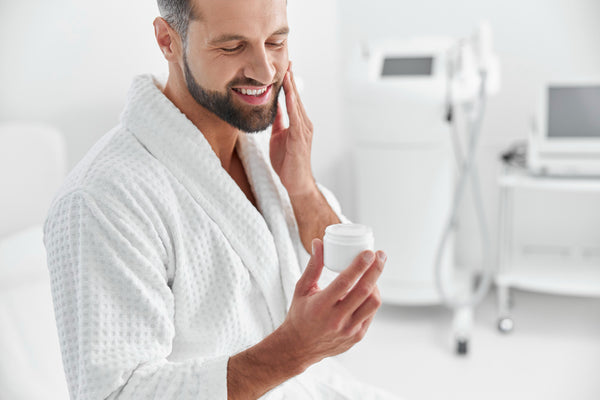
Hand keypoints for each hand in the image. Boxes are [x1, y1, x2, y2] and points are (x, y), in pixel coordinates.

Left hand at [270, 62, 316, 196]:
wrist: (296, 183)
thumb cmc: (288, 162)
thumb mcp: (279, 136)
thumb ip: (278, 121)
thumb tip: (273, 107)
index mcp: (298, 122)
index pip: (293, 98)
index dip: (288, 82)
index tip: (284, 66)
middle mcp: (304, 123)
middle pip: (297, 97)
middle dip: (291, 79)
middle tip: (287, 60)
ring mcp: (304, 131)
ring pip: (297, 104)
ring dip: (292, 88)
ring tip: (287, 72)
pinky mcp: (300, 139)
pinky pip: (296, 118)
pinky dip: (292, 105)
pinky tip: (289, 95)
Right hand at [280, 239, 385, 367]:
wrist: (300, 347)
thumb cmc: (300, 314)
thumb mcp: (302, 289)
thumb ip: (313, 266)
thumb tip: (319, 243)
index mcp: (321, 306)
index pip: (345, 282)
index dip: (359, 265)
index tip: (369, 252)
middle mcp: (336, 319)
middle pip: (364, 291)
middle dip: (376, 269)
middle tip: (381, 255)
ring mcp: (349, 330)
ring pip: (373, 303)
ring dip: (376, 284)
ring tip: (373, 273)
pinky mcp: (357, 336)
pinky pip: (371, 314)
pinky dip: (371, 299)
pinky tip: (369, 289)